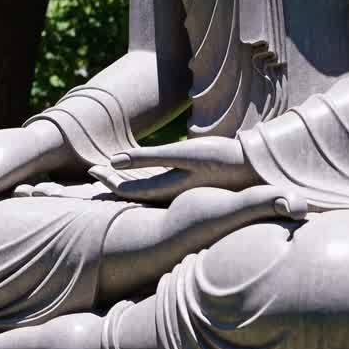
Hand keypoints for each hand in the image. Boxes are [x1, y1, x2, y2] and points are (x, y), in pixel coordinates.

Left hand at [88, 135, 257, 203]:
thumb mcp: (181, 154)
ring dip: (128, 177)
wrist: (257, 170)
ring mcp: (182, 189)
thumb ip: (146, 157)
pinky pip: (162, 181)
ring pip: (146, 185)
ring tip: (112, 169)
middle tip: (92, 170)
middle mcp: (171, 194)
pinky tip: (145, 170)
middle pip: (133, 188)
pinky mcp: (193, 182)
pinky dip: (147, 175)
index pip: (125, 189)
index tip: (91, 170)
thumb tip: (112, 160)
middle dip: (113, 179)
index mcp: (164, 190)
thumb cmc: (219, 159)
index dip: (107, 179)